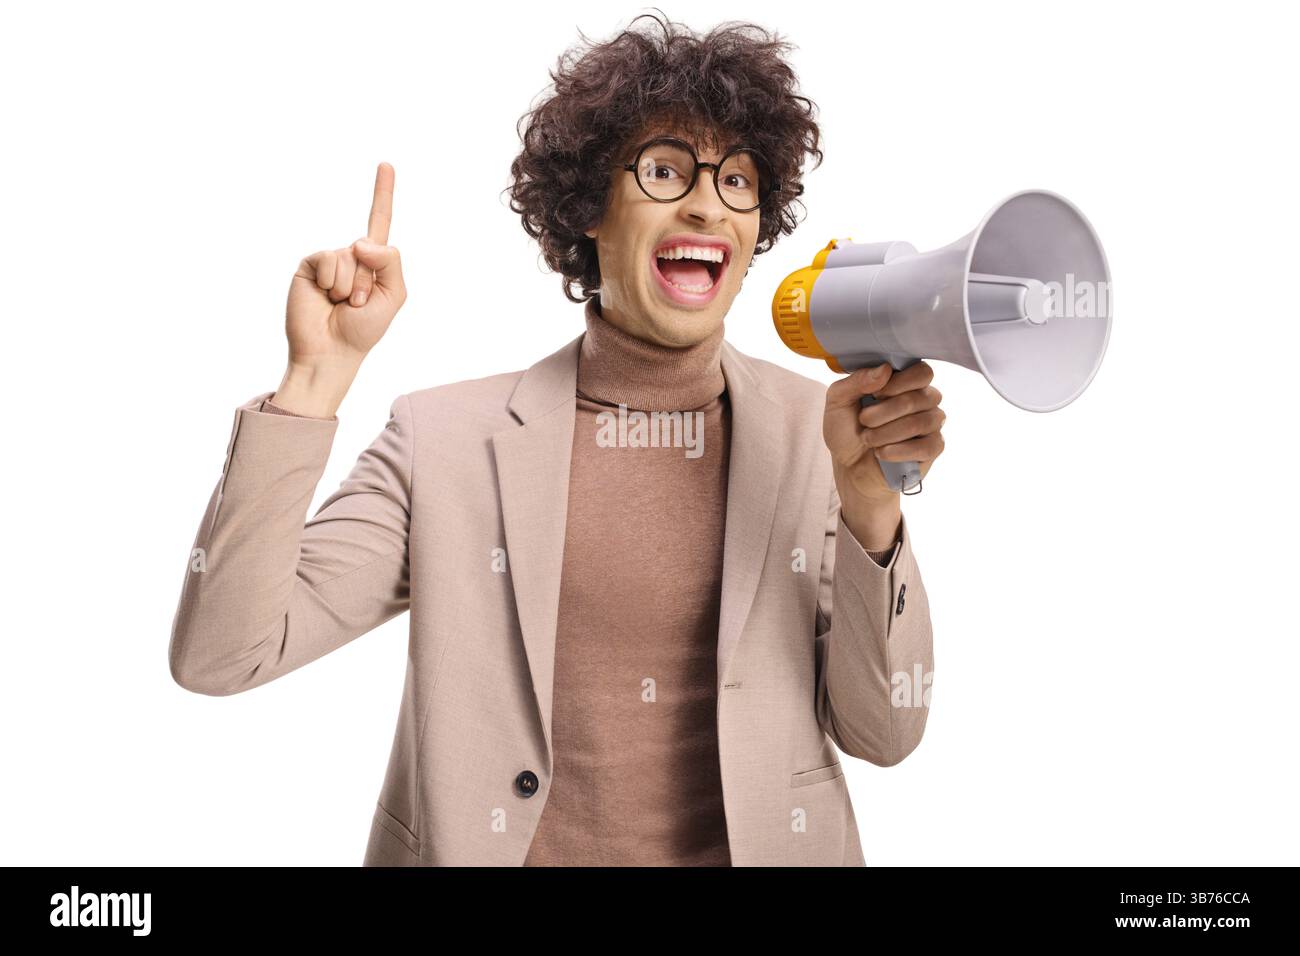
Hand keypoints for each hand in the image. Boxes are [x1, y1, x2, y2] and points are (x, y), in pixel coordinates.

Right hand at [284, 162, 407, 370]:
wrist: (332, 351)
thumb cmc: (363, 329)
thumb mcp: (394, 295)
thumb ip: (390, 262)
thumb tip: (360, 241)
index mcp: (373, 261)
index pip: (379, 220)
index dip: (382, 192)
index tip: (386, 163)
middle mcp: (350, 255)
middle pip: (368, 248)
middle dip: (368, 282)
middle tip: (357, 305)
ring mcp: (329, 260)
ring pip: (348, 257)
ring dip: (349, 286)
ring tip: (341, 303)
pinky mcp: (309, 265)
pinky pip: (327, 260)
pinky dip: (331, 283)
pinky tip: (324, 297)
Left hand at [823, 361, 945, 545]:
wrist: (849, 466)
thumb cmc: (846, 429)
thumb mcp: (838, 401)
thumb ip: (856, 381)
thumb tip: (885, 370)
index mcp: (905, 381)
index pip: (921, 372)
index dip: (899, 383)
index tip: (875, 395)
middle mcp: (924, 399)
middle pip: (919, 397)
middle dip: (884, 412)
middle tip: (864, 420)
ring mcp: (931, 422)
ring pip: (921, 422)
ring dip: (887, 433)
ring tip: (868, 439)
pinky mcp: (933, 447)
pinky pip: (927, 446)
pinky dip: (899, 451)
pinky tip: (882, 453)